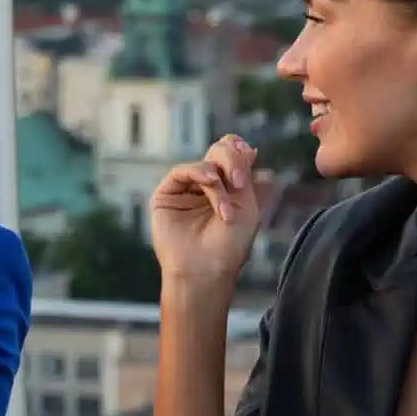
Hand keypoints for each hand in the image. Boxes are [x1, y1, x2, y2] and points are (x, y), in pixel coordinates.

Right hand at [150, 134, 261, 287]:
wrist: (206, 270)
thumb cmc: (229, 246)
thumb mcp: (247, 205)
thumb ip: (244, 174)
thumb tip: (244, 145)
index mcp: (227, 188)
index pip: (232, 155)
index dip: (239, 149)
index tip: (250, 154)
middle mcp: (205, 187)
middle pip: (218, 151)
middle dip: (232, 160)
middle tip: (239, 182)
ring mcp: (185, 190)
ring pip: (204, 162)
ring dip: (219, 179)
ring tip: (226, 207)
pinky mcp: (166, 195)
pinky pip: (182, 171)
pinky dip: (200, 174)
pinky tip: (212, 186)